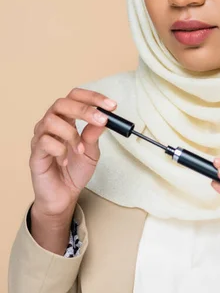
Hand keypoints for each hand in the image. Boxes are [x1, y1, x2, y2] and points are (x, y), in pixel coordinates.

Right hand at [29, 88, 116, 217]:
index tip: (111, 105)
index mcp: (66, 119)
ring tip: (80, 150)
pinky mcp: (35, 153)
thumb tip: (105, 117)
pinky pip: (45, 142)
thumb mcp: (92, 151)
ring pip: (51, 121)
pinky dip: (60, 150)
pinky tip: (65, 161)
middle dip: (84, 109)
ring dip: (72, 134)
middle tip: (102, 119)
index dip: (93, 97)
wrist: (64, 196)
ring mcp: (40, 137)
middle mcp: (51, 124)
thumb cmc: (75, 170)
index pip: (75, 97)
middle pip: (61, 103)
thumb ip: (94, 134)